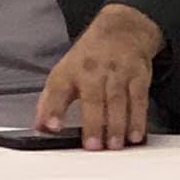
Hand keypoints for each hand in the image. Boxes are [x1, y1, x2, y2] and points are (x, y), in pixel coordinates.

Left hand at [35, 3, 159, 149]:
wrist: (120, 32)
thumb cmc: (87, 60)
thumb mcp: (64, 74)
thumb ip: (50, 102)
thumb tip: (41, 127)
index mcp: (69, 71)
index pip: (57, 90)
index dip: (53, 109)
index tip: (51, 127)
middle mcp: (92, 71)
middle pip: (92, 99)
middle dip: (93, 124)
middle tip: (92, 146)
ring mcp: (116, 73)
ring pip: (117, 101)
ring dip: (116, 125)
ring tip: (114, 145)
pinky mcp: (138, 76)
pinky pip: (139, 99)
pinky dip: (138, 119)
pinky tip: (135, 135)